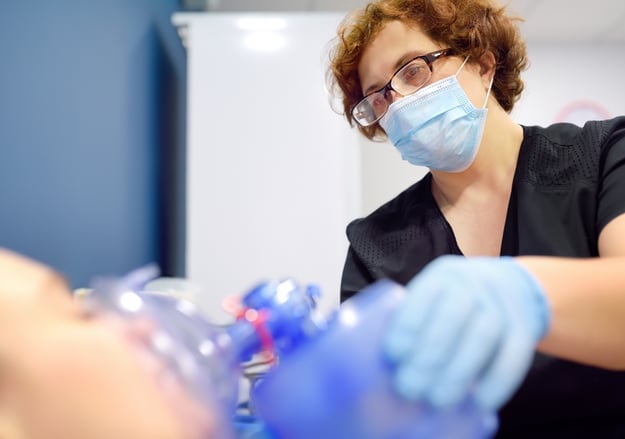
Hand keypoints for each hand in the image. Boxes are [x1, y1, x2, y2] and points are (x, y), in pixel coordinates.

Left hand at [383, 255, 550, 411]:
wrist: (512, 287)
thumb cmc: (455, 301)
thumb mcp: (434, 295)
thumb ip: (413, 319)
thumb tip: (377, 362)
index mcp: (442, 275)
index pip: (424, 295)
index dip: (408, 325)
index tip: (393, 356)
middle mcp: (474, 283)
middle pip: (453, 317)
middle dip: (428, 357)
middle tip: (409, 388)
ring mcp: (503, 304)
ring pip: (484, 337)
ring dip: (459, 373)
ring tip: (437, 401)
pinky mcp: (525, 328)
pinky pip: (514, 356)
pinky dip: (497, 382)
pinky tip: (479, 402)